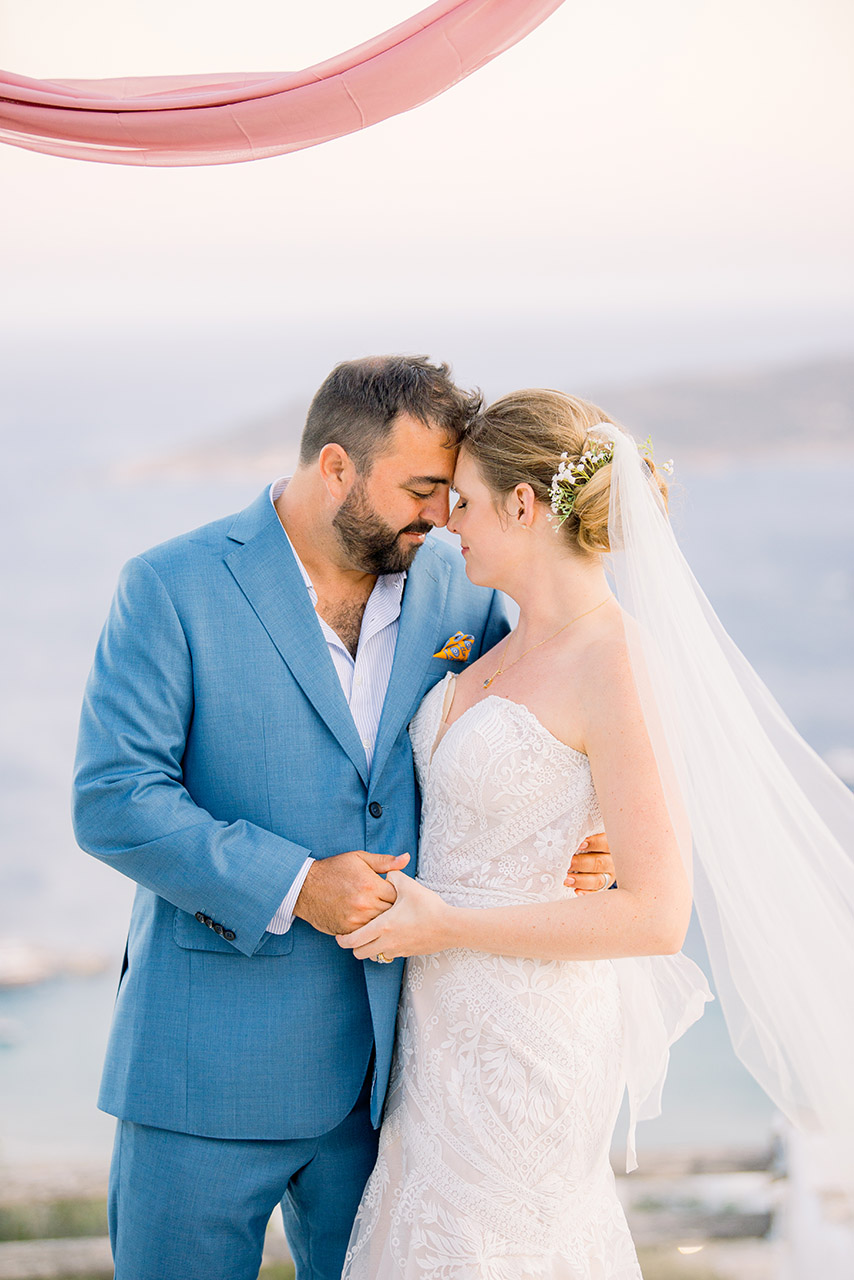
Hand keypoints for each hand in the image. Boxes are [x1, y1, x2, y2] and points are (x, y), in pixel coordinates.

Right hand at [294, 851, 409, 934]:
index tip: (394, 893)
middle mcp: (365, 904)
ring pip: (380, 926)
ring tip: (380, 915)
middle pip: (392, 913)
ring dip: (382, 921)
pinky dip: (368, 930)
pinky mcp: (346, 930)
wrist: (305, 886)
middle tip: (389, 905)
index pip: (399, 896)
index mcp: (371, 885)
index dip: (398, 894)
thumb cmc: (333, 870)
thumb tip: (406, 859)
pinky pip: (366, 934)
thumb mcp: (359, 859)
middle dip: (393, 910)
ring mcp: (355, 920)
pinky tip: (368, 923)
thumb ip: (385, 861)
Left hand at [335, 871, 451, 960]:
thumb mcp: (408, 886)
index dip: (342, 939)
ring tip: (372, 934)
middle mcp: (387, 942)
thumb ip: (392, 876)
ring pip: (374, 955)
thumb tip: (385, 873)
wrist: (450, 927)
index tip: (339, 934)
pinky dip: (385, 948)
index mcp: (383, 926)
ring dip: (370, 948)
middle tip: (353, 935)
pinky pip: (389, 954)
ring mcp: (398, 950)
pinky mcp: (408, 953)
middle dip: (354, 946)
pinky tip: (390, 935)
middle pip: (360, 953)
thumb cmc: (428, 907)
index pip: (354, 940)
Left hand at [564, 833, 614, 893]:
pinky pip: (596, 893)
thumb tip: (569, 829)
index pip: (606, 843)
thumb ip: (584, 833)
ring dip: (581, 880)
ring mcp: (609, 875)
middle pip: (600, 863)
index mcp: (610, 844)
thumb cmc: (587, 841)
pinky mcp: (603, 888)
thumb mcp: (588, 834)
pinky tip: (577, 892)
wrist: (593, 854)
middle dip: (582, 863)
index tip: (580, 844)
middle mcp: (612, 861)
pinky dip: (587, 893)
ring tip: (566, 879)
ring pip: (598, 880)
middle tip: (569, 862)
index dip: (594, 843)